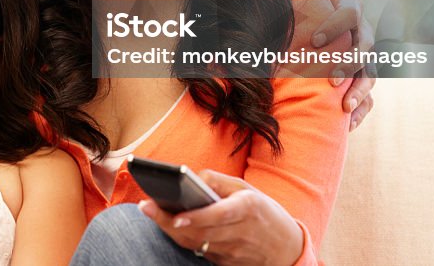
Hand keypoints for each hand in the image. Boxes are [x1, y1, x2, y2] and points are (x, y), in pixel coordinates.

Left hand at [137, 171, 302, 265]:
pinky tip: (168, 225)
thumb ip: (219, 181)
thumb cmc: (262, 211)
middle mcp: (240, 233)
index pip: (218, 215)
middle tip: (146, 207)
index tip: (176, 214)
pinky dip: (184, 238)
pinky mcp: (227, 263)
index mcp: (247, 209)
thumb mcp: (246, 189)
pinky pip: (201, 251)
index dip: (197, 217)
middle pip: (200, 232)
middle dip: (169, 221)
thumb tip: (192, 177)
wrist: (286, 247)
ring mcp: (233, 252)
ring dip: (171, 229)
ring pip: (196, 243)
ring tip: (151, 212)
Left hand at [285, 0, 375, 129]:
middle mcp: (364, 32)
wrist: (315, 12)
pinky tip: (346, 124)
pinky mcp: (361, 76)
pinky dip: (361, 110)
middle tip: (331, 80)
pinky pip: (368, 97)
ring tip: (344, 107)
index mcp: (352, 6)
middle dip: (351, 65)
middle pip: (366, 50)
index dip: (336, 28)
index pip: (351, 15)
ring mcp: (366, 57)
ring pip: (371, 75)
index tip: (315, 42)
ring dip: (360, 92)